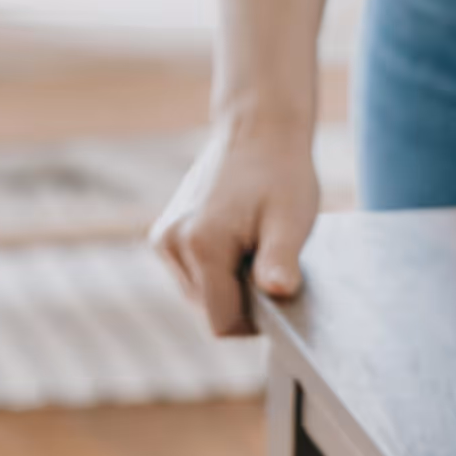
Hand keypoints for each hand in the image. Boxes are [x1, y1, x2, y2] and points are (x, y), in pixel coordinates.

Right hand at [150, 107, 319, 336]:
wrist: (258, 132)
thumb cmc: (281, 175)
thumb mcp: (291, 221)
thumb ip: (280, 261)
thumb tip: (278, 292)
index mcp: (201, 246)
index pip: (222, 323)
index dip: (255, 323)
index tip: (278, 293)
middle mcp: (171, 244)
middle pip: (210, 312)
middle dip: (243, 302)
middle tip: (270, 263)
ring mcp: (164, 239)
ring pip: (201, 297)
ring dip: (231, 287)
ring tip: (254, 249)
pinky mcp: (164, 235)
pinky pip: (194, 277)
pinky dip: (218, 272)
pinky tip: (239, 244)